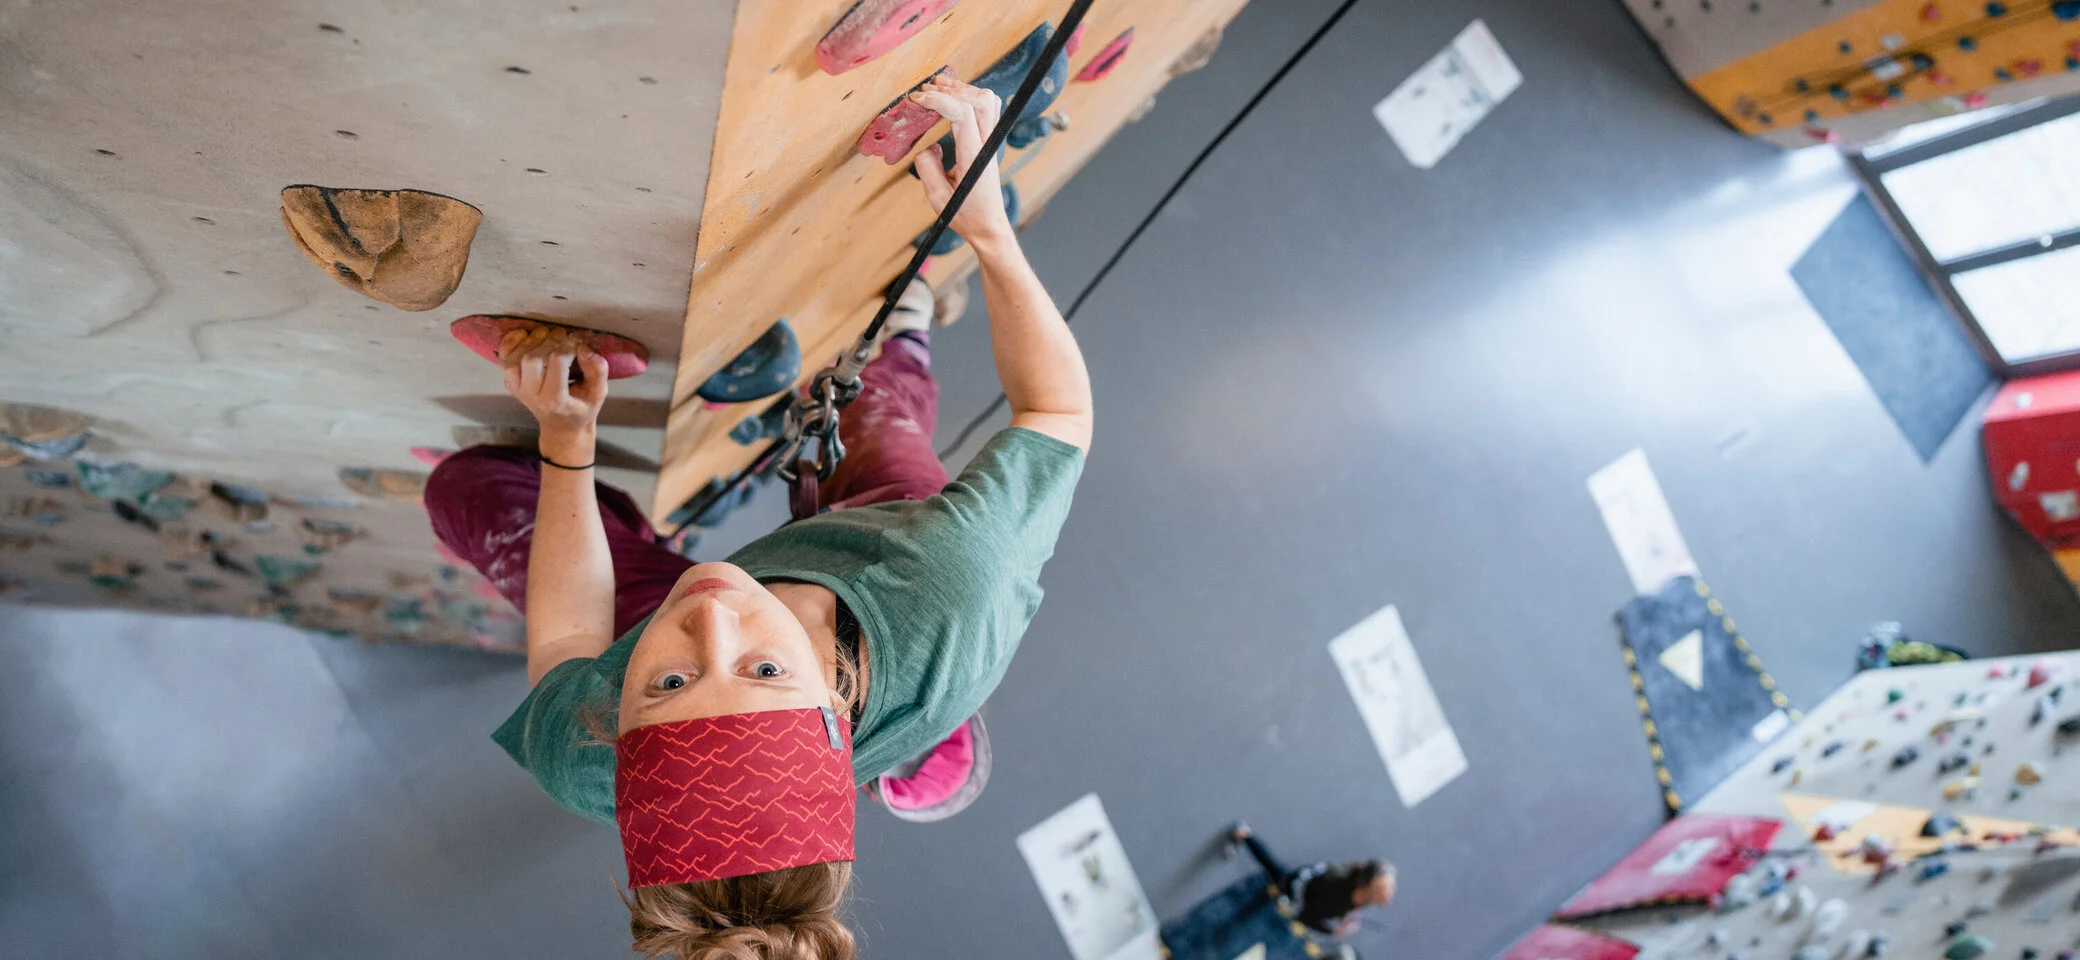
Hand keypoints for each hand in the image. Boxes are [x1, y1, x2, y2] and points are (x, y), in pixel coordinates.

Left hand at [499, 326, 609, 460]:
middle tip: (562, 334)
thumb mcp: (599, 394)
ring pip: (514, 359)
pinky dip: (510, 343)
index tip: (579, 341)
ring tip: (545, 333)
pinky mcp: (510, 384)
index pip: (557, 362)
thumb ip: (598, 370)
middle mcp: (532, 396)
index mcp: (556, 400)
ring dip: (529, 341)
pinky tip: (524, 334)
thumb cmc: (582, 408)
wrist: (561, 426)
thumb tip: (583, 347)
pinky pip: (503, 359)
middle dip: (549, 341)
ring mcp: (518, 390)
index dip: (568, 346)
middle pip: (532, 360)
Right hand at [912, 74, 1012, 245]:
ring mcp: (991, 141)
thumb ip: (927, 167)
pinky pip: (987, 109)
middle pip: (980, 100)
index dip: (939, 99)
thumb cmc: (965, 214)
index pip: (963, 112)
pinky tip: (951, 99)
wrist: (988, 225)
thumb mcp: (937, 196)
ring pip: (987, 100)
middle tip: (925, 91)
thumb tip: (927, 145)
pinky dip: (969, 97)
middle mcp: (986, 145)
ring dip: (962, 90)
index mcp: (974, 156)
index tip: (917, 100)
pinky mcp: (989, 141)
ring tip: (937, 87)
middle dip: (950, 89)